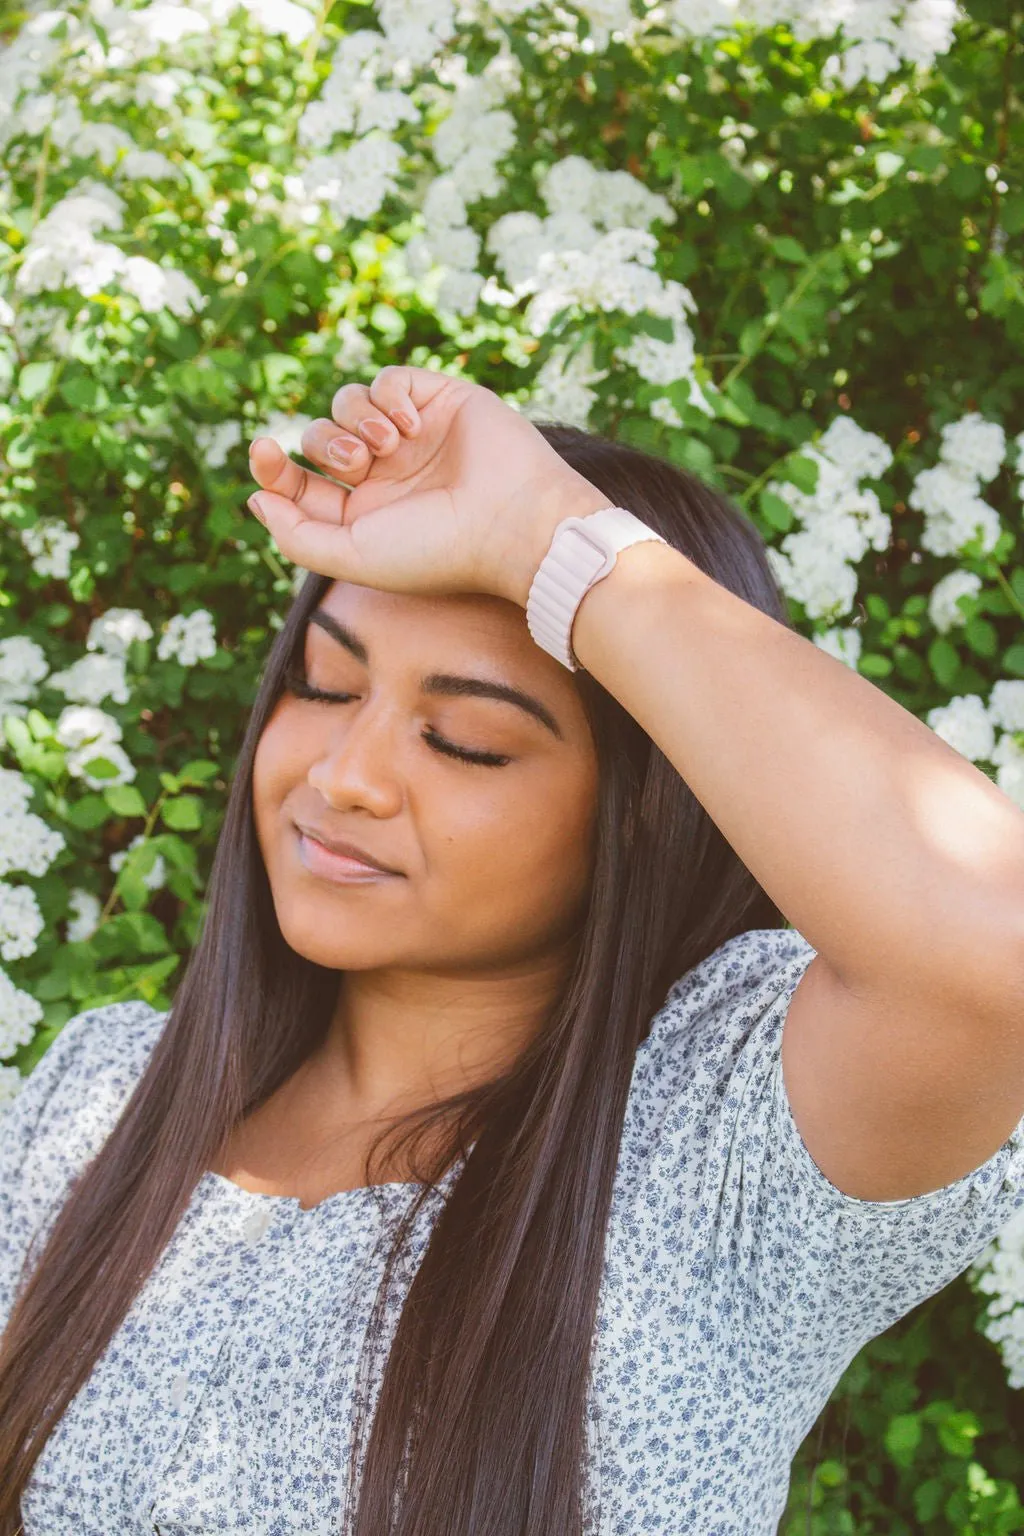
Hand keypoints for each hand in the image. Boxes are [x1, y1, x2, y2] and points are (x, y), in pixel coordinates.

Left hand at [246, 365, 612, 607]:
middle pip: (319, 438)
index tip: (265, 453)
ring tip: (390, 445)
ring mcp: (411, 437)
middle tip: (358, 464)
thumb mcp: (352, 557)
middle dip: (325, 445)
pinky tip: (413, 426)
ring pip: (348, 402)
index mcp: (363, 514)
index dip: (273, 466)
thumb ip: (295, 535)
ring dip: (356, 420)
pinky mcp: (439, 401)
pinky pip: (389, 380)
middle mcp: (386, 474)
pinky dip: (390, 398)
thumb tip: (257, 498)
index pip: (300, 482)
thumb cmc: (436, 550)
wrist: (511, 523)